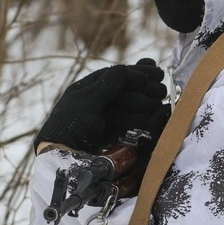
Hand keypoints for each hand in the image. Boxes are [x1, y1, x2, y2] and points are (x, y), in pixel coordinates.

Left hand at [35, 58, 166, 151]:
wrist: (62, 156)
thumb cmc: (71, 124)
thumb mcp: (88, 100)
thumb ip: (108, 83)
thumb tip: (126, 68)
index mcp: (86, 89)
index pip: (115, 76)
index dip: (136, 73)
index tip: (156, 73)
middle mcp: (95, 102)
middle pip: (124, 91)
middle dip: (143, 90)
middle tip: (161, 91)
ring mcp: (103, 119)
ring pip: (128, 107)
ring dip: (142, 104)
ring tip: (155, 105)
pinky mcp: (109, 135)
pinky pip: (127, 124)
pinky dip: (139, 120)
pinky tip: (152, 116)